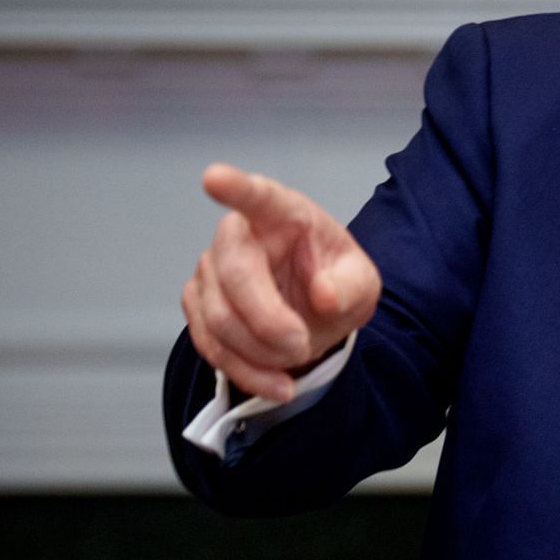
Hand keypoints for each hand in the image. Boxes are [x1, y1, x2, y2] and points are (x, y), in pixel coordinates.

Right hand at [181, 163, 380, 402]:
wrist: (314, 313)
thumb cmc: (334, 282)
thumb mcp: (361, 284)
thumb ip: (350, 287)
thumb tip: (325, 297)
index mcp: (283, 214)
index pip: (257, 196)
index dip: (235, 187)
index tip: (214, 177)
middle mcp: (238, 235)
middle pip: (233, 275)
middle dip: (268, 322)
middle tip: (301, 345)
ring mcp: (210, 269)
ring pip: (219, 318)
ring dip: (261, 353)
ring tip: (297, 359)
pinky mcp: (198, 304)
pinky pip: (210, 345)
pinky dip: (246, 371)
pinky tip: (275, 382)